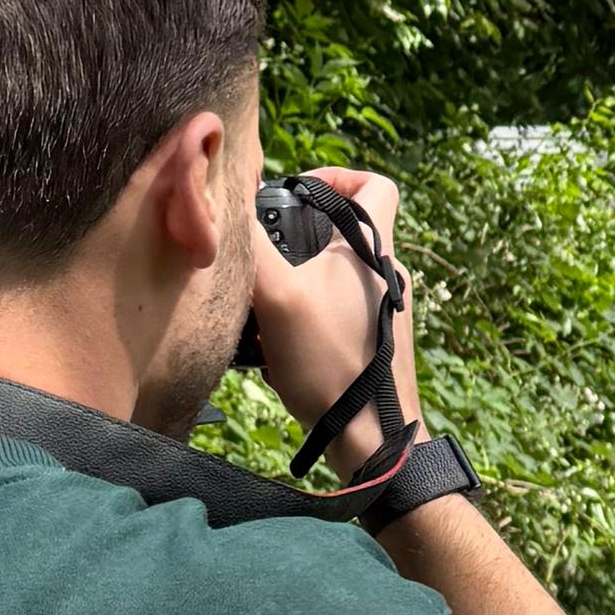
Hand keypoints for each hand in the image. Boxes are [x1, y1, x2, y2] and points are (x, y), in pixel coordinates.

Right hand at [247, 165, 420, 464]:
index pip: (376, 184)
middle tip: (263, 256)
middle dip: (298, 239)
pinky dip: (304, 320)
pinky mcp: (373, 346)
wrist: (371, 438)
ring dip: (295, 285)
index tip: (299, 193)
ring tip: (261, 306)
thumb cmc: (331, 361)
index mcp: (375, 250)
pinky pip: (334, 315)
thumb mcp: (278, 295)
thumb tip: (228, 204)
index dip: (337, 176)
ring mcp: (383, 314)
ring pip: (333, 278)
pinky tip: (273, 346)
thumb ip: (252, 246)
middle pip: (344, 233)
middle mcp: (386, 277)